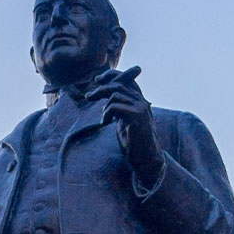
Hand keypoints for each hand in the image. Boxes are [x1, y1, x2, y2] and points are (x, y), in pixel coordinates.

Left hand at [86, 66, 163, 180]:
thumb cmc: (133, 141)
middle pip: (119, 84)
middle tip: (88, 97)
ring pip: (115, 94)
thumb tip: (105, 97)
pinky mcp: (136, 117)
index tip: (98, 79)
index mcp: (140, 101)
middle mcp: (142, 102)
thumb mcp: (124, 120)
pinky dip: (106, 114)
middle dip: (101, 89)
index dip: (111, 75)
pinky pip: (115, 106)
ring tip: (104, 119)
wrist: (145, 159)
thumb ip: (119, 107)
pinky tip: (106, 123)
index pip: (127, 79)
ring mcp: (140, 108)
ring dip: (104, 106)